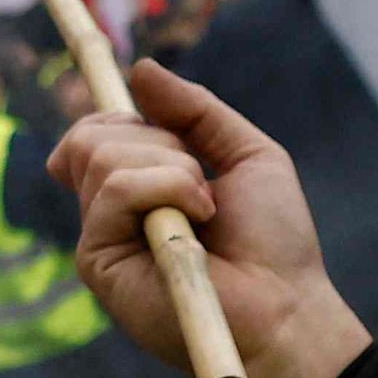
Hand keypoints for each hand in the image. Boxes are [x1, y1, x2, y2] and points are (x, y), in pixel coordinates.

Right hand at [58, 64, 373, 377]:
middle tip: (202, 183)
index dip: (108, 116)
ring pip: (103, 154)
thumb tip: (140, 69)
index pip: (92, 133)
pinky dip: (165, 189)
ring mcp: (101, 235)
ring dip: (173, 168)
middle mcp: (112, 212)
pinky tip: (196, 223)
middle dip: (158, 140)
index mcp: (139, 189)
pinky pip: (115, 190)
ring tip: (206, 211)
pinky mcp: (98, 261)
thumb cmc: (274, 243)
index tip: (138, 109)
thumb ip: (196, 110)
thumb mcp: (246, 154)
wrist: (284, 308)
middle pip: (93, 135)